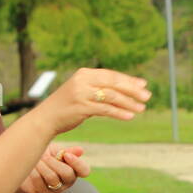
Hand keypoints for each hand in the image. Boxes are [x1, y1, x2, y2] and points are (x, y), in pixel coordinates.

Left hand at [15, 145, 90, 192]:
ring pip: (52, 178)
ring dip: (43, 165)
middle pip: (68, 174)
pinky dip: (34, 170)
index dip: (77, 163)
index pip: (84, 171)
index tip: (66, 155)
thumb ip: (67, 151)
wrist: (26, 164)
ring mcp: (55, 189)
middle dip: (55, 162)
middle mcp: (67, 182)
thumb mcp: (56, 151)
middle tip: (45, 155)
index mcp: (74, 170)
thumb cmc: (45, 156)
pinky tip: (31, 166)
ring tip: (37, 159)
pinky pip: (39, 181)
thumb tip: (81, 150)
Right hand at [30, 67, 148, 135]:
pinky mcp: (81, 107)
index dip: (128, 80)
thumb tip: (123, 90)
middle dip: (132, 90)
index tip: (143, 85)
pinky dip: (119, 113)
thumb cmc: (67, 107)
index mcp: (84, 74)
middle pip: (113, 83)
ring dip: (129, 103)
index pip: (111, 75)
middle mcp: (83, 81)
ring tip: (142, 108)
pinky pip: (105, 110)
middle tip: (147, 96)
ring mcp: (81, 94)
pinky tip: (130, 116)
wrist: (46, 118)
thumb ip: (99, 90)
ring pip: (111, 96)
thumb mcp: (82, 92)